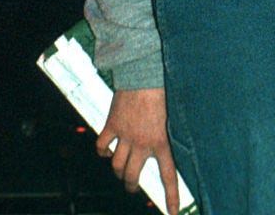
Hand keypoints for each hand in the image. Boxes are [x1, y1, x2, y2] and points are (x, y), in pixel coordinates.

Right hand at [97, 87, 179, 214]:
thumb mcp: (172, 115)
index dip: (171, 197)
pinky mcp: (112, 126)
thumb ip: (168, 134)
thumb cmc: (162, 91)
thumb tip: (168, 146)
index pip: (168, 176)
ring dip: (118, 170)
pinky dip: (102, 151)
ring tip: (122, 168)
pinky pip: (102, 147)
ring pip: (117, 166)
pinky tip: (107, 148)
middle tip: (133, 186)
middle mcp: (142, 143)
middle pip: (132, 178)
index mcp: (162, 141)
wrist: (145, 73)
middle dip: (132, 186)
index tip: (172, 213)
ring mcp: (125, 136)